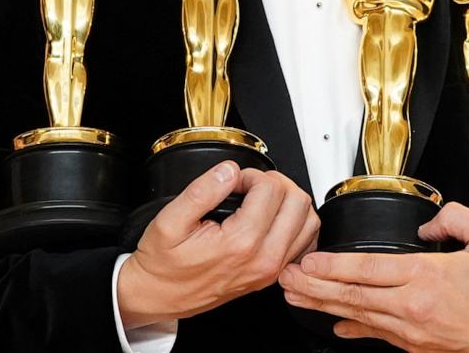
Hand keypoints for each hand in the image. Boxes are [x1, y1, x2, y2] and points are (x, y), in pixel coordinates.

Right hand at [117, 161, 318, 329]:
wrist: (159, 296)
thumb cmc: (163, 264)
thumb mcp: (169, 221)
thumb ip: (202, 191)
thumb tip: (229, 171)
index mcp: (240, 243)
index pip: (270, 190)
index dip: (250, 175)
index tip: (233, 182)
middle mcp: (263, 259)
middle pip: (297, 202)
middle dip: (275, 183)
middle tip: (250, 185)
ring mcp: (271, 269)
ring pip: (308, 221)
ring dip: (289, 201)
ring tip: (262, 198)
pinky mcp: (271, 275)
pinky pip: (304, 243)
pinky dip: (296, 224)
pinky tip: (275, 218)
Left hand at [278, 202, 468, 352]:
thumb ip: (454, 217)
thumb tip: (428, 222)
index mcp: (426, 277)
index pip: (366, 270)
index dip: (331, 266)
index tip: (307, 260)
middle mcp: (412, 307)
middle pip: (351, 296)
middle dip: (312, 287)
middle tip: (285, 279)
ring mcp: (412, 332)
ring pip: (357, 316)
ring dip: (322, 307)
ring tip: (296, 298)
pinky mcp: (417, 347)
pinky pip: (377, 335)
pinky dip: (353, 329)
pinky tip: (335, 327)